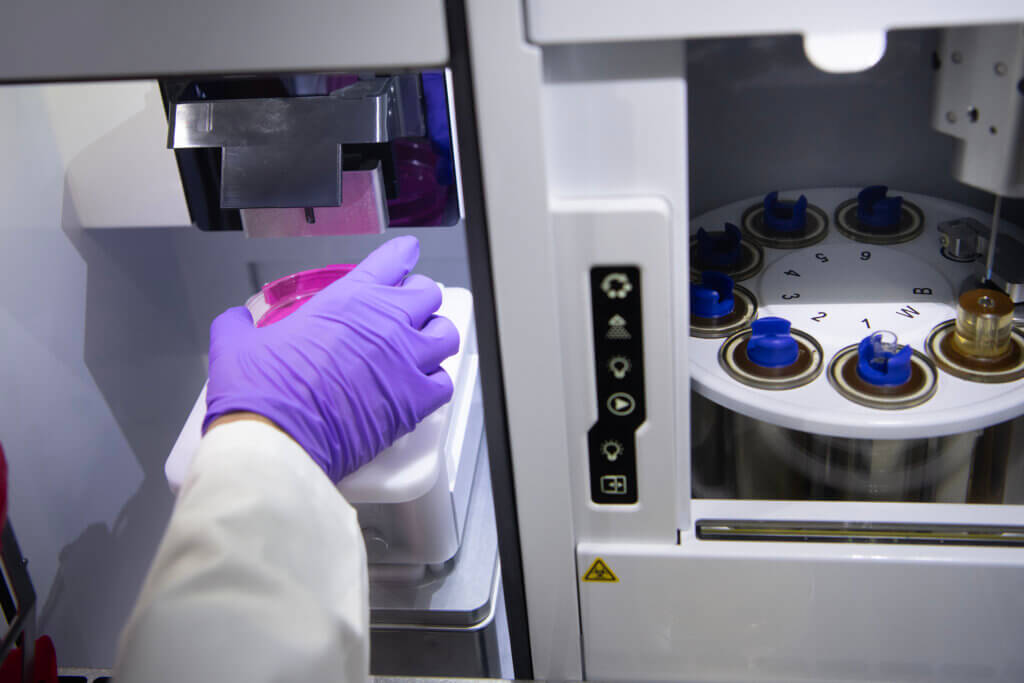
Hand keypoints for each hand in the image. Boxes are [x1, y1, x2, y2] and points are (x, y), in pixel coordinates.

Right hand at [203, 236, 458, 481]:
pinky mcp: (414, 402)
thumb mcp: (238, 345)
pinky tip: (422, 386)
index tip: (406, 255)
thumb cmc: (261, 394)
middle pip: (427, 295)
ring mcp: (405, 362)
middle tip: (407, 309)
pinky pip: (445, 383)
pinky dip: (436, 382)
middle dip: (419, 298)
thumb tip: (235, 320)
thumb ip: (239, 325)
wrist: (276, 441)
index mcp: (349, 300)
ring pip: (446, 334)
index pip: (393, 260)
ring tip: (422, 345)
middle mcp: (386, 324)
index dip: (402, 256)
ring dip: (435, 336)